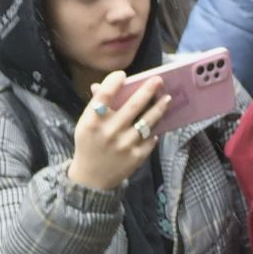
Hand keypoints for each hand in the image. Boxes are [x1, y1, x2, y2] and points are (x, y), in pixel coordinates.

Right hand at [68, 69, 165, 192]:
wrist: (91, 178)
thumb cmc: (89, 145)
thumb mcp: (85, 125)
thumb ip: (95, 106)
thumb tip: (101, 85)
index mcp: (92, 122)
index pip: (104, 96)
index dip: (113, 82)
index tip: (123, 75)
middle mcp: (109, 132)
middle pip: (133, 106)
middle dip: (148, 90)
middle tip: (159, 80)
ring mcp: (124, 145)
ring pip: (147, 122)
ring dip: (159, 108)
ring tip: (167, 98)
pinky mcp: (136, 156)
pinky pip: (150, 139)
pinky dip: (154, 131)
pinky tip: (157, 124)